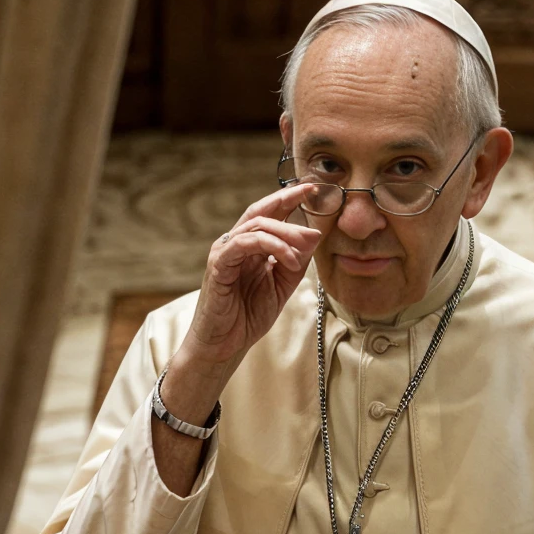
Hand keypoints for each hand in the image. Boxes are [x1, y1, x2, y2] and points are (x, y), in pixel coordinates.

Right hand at [182, 184, 321, 373]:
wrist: (224, 345)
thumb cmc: (247, 317)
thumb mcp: (281, 287)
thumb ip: (296, 262)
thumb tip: (314, 235)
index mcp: (250, 248)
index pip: (270, 215)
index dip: (289, 199)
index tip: (313, 188)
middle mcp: (235, 244)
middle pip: (261, 211)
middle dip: (287, 199)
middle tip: (311, 194)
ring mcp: (224, 252)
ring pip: (256, 226)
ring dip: (285, 232)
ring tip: (305, 244)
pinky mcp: (218, 264)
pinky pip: (244, 243)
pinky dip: (270, 245)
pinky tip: (288, 258)